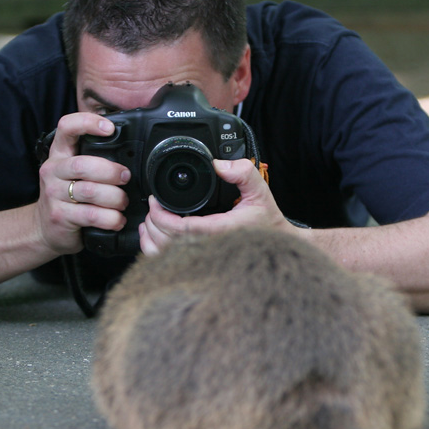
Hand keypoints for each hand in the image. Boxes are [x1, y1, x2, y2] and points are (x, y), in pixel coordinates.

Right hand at [33, 112, 130, 256]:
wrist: (43, 228)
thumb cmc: (66, 196)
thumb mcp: (73, 172)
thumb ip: (93, 159)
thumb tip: (129, 152)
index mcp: (59, 154)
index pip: (67, 127)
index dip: (88, 123)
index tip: (110, 128)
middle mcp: (53, 170)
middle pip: (84, 165)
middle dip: (111, 171)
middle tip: (125, 178)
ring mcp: (53, 194)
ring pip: (90, 191)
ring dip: (114, 197)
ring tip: (123, 202)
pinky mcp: (60, 216)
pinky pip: (91, 215)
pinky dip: (111, 218)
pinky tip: (117, 220)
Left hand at [139, 158, 293, 255]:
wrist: (278, 244)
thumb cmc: (266, 221)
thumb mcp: (259, 190)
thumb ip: (243, 172)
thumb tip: (219, 164)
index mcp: (220, 232)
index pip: (182, 229)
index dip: (162, 215)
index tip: (156, 201)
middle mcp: (209, 249)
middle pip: (167, 243)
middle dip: (153, 222)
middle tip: (153, 206)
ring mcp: (203, 258)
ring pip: (163, 257)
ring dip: (150, 238)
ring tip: (151, 220)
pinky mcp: (199, 262)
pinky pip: (168, 263)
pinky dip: (155, 250)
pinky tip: (154, 236)